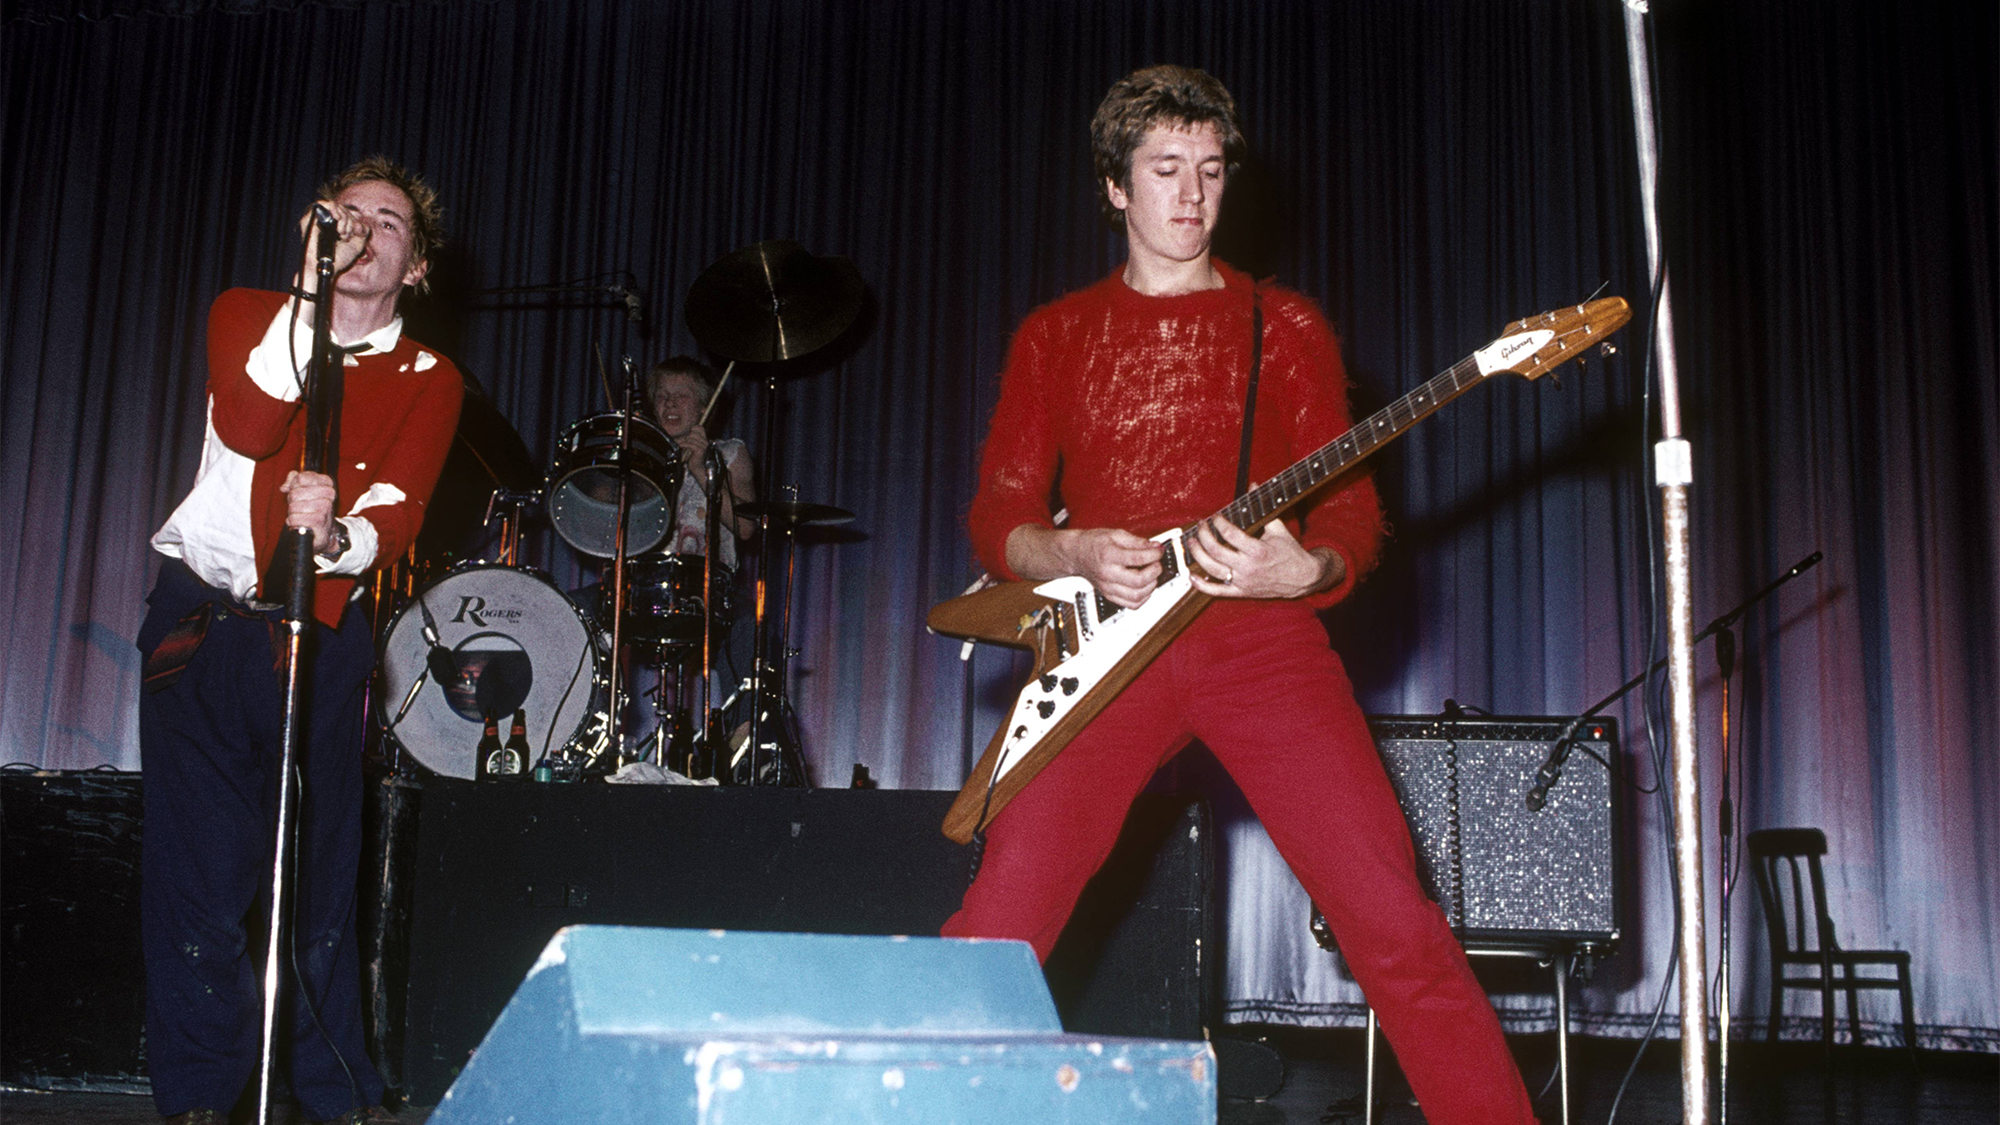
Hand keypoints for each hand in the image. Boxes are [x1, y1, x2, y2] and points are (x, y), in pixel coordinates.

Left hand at [280, 470, 337, 551]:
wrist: (324, 532)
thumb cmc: (312, 509)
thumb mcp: (304, 492)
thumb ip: (294, 482)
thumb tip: (284, 485)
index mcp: (326, 482)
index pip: (301, 477)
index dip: (294, 486)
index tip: (301, 494)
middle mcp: (329, 492)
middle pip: (295, 492)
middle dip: (292, 502)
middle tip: (301, 508)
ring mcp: (325, 506)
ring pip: (293, 506)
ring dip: (293, 513)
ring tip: (302, 516)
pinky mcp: (319, 520)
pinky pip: (294, 518)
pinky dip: (293, 522)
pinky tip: (301, 524)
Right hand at [295, 199, 369, 291]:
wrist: (327, 266)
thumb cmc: (340, 257)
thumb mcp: (358, 244)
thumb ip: (364, 231)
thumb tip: (359, 224)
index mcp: (337, 225)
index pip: (349, 213)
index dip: (355, 221)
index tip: (354, 234)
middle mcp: (328, 220)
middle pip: (344, 210)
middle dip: (350, 223)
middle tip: (346, 237)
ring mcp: (318, 218)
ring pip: (336, 207)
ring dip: (344, 219)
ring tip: (341, 234)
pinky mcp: (310, 218)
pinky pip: (322, 204)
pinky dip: (334, 209)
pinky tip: (338, 218)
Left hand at [677, 423, 710, 468]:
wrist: (697, 467)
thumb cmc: (693, 457)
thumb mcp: (691, 446)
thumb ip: (689, 439)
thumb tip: (681, 435)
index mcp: (704, 439)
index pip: (700, 428)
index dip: (693, 429)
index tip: (688, 434)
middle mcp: (705, 441)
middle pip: (693, 433)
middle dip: (685, 437)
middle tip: (681, 442)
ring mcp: (703, 445)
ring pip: (690, 438)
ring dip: (683, 441)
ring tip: (679, 444)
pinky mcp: (700, 450)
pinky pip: (689, 444)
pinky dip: (683, 444)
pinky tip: (680, 446)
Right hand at [1062, 527, 1164, 609]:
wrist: (1077, 554)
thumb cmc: (1093, 544)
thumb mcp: (1115, 534)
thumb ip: (1137, 541)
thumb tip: (1155, 547)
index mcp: (1109, 555)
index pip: (1138, 558)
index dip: (1154, 554)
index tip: (1159, 550)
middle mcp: (1107, 574)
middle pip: (1139, 581)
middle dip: (1155, 571)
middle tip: (1156, 563)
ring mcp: (1108, 588)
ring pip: (1137, 596)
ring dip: (1151, 586)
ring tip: (1151, 575)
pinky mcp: (1109, 596)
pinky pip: (1131, 605)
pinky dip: (1143, 598)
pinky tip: (1144, 588)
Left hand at [1185, 517, 1341, 599]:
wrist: (1302, 578)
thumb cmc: (1290, 552)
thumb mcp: (1278, 529)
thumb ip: (1262, 508)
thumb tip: (1253, 485)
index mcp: (1258, 550)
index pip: (1230, 534)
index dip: (1219, 523)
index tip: (1216, 517)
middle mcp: (1248, 567)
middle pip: (1216, 551)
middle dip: (1204, 536)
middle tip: (1200, 527)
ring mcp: (1243, 581)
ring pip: (1213, 569)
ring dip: (1198, 555)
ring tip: (1191, 543)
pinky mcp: (1241, 592)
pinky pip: (1217, 592)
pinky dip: (1202, 585)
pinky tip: (1191, 575)